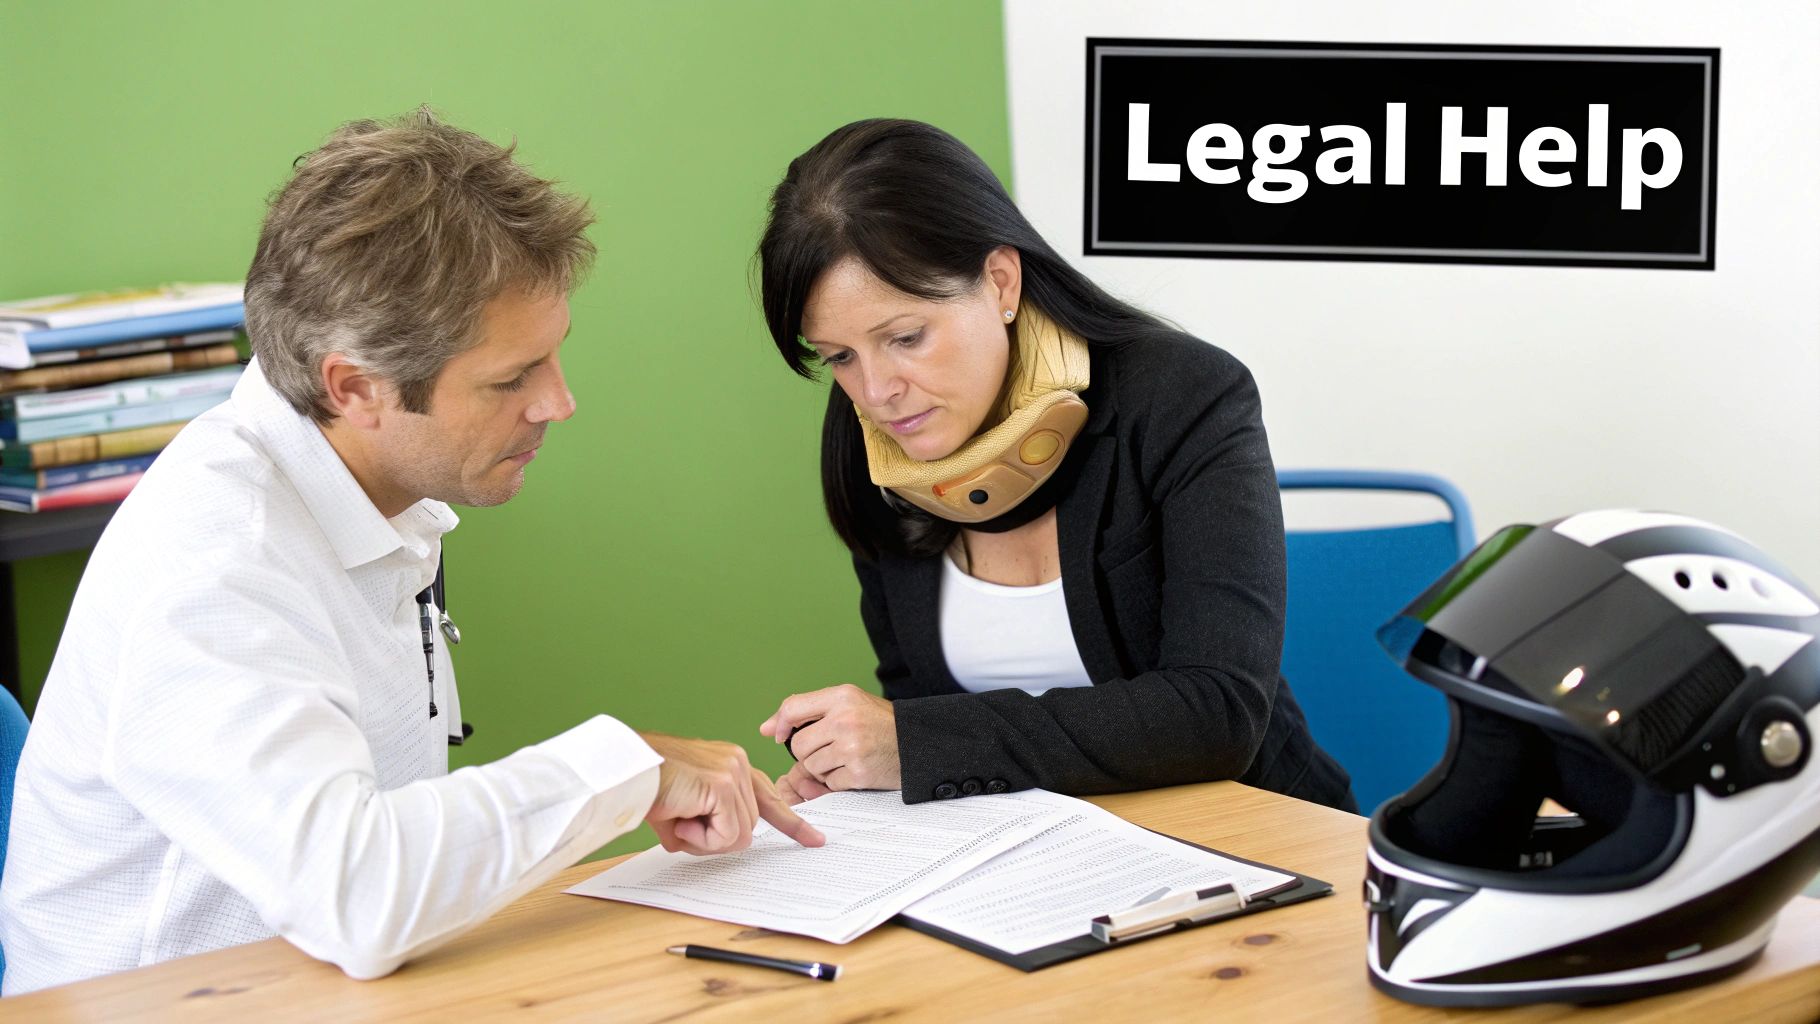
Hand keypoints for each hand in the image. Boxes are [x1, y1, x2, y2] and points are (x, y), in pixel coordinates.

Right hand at [638, 732, 824, 853]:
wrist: (626, 772)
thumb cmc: (648, 787)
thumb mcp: (687, 807)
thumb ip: (712, 820)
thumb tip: (722, 843)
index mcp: (731, 764)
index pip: (769, 796)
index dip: (791, 822)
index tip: (814, 839)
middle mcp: (738, 762)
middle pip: (750, 826)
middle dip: (716, 839)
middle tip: (683, 825)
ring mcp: (734, 771)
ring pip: (741, 834)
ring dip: (706, 840)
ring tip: (679, 819)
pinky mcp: (724, 785)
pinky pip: (728, 835)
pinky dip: (702, 839)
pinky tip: (682, 820)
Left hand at [758, 684, 901, 791]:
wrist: (918, 744)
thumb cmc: (879, 724)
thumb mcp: (849, 704)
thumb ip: (808, 711)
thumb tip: (767, 729)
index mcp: (842, 697)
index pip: (792, 707)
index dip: (780, 724)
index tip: (779, 735)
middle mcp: (846, 719)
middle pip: (799, 745)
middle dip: (807, 753)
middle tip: (828, 750)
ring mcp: (852, 747)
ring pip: (811, 766)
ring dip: (821, 769)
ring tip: (843, 760)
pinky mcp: (858, 772)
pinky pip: (828, 783)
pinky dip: (837, 782)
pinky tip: (853, 771)